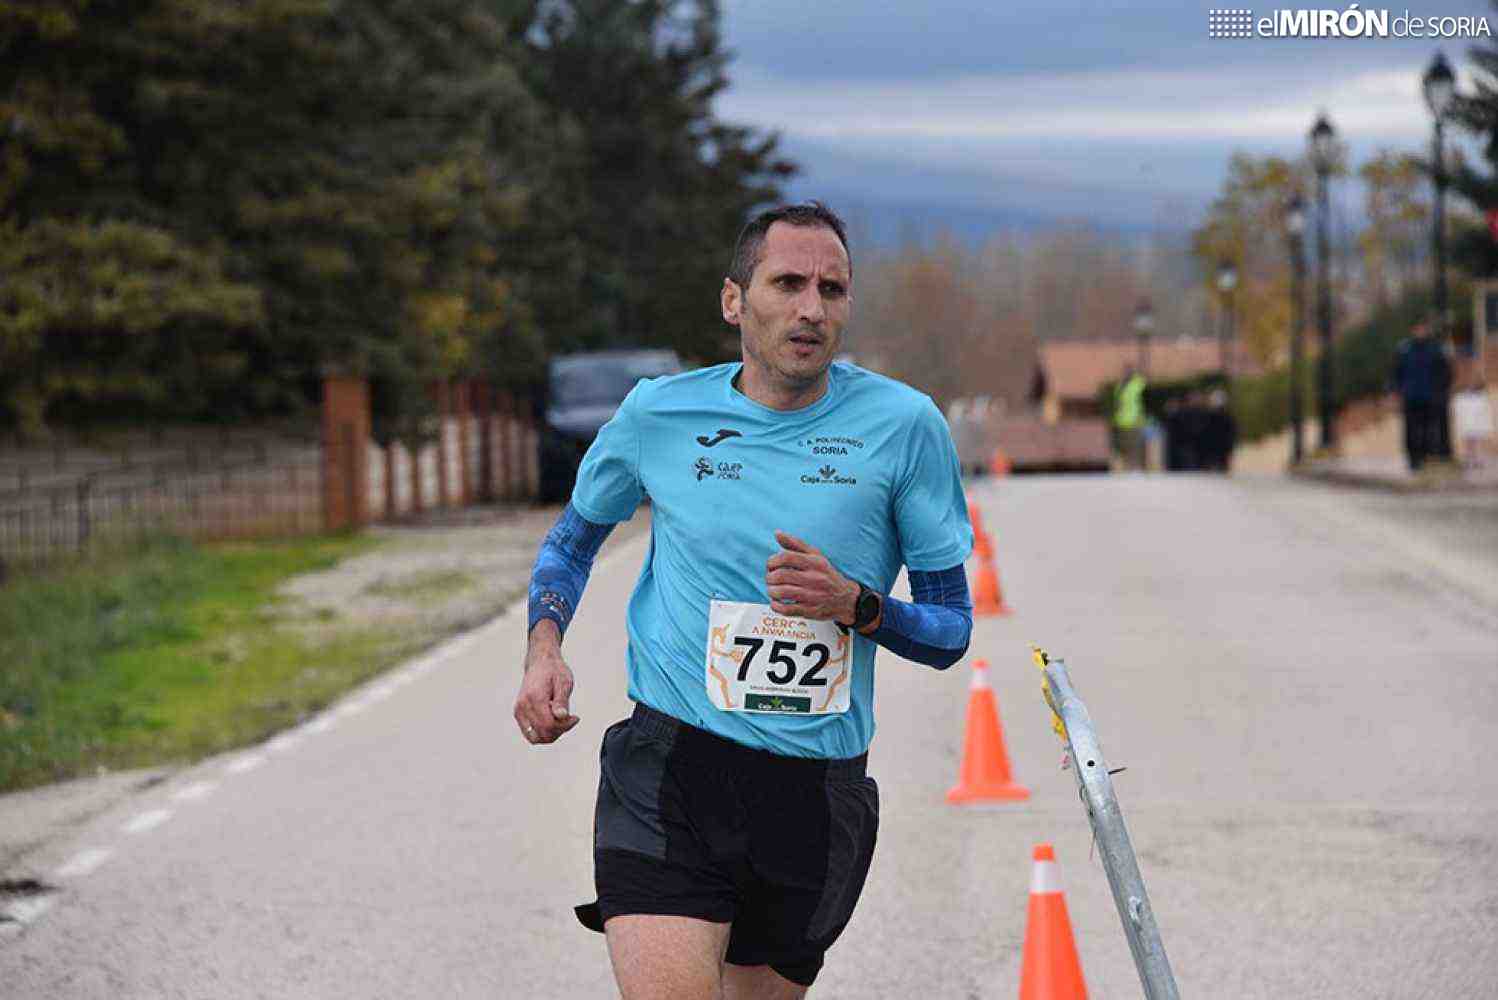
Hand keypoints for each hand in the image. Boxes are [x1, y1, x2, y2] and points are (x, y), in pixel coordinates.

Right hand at [514, 620, 580, 744]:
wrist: (540, 662)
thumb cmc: (554, 670)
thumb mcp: (564, 682)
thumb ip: (561, 700)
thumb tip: (561, 716)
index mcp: (534, 697)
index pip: (549, 725)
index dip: (565, 726)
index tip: (575, 717)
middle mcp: (522, 706)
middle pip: (542, 734)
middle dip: (559, 731)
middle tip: (570, 718)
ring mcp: (519, 711)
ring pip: (534, 738)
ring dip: (551, 734)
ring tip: (560, 720)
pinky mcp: (519, 714)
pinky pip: (530, 734)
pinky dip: (543, 732)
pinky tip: (552, 719)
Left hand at [766, 531, 857, 622]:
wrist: (846, 598)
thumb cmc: (826, 574)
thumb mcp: (815, 555)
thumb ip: (795, 544)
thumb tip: (777, 533)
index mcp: (814, 562)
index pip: (786, 557)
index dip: (772, 561)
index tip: (771, 565)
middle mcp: (814, 578)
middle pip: (781, 575)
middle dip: (769, 577)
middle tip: (770, 578)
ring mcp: (812, 596)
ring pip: (781, 592)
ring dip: (771, 591)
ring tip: (772, 590)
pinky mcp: (809, 610)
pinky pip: (786, 609)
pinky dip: (776, 606)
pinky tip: (777, 602)